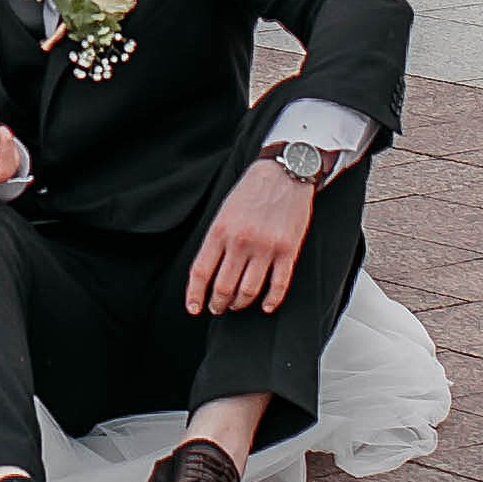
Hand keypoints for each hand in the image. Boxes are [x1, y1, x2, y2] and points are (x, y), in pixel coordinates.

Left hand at [186, 159, 313, 316]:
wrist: (284, 172)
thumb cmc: (251, 192)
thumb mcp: (224, 212)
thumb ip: (216, 241)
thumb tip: (207, 273)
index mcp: (220, 230)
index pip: (201, 271)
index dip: (195, 294)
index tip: (194, 308)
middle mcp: (240, 240)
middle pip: (223, 287)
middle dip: (218, 304)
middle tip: (217, 308)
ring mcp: (265, 247)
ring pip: (248, 291)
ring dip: (240, 304)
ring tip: (236, 305)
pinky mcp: (288, 250)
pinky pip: (278, 285)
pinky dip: (271, 301)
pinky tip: (266, 306)